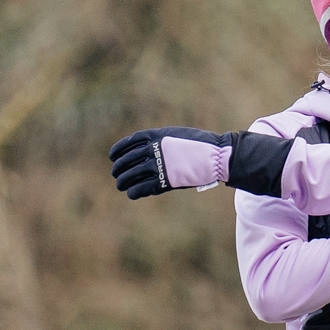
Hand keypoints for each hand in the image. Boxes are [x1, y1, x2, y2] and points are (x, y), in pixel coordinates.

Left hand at [110, 127, 231, 198]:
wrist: (217, 156)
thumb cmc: (201, 145)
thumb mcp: (177, 136)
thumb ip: (161, 142)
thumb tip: (148, 149)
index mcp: (156, 136)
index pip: (129, 143)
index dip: (118, 150)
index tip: (113, 156)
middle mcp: (154, 150)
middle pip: (127, 160)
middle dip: (118, 168)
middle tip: (115, 173)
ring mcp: (159, 166)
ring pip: (131, 175)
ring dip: (123, 181)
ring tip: (120, 185)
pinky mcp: (165, 181)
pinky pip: (142, 188)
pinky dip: (134, 191)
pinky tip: (131, 193)